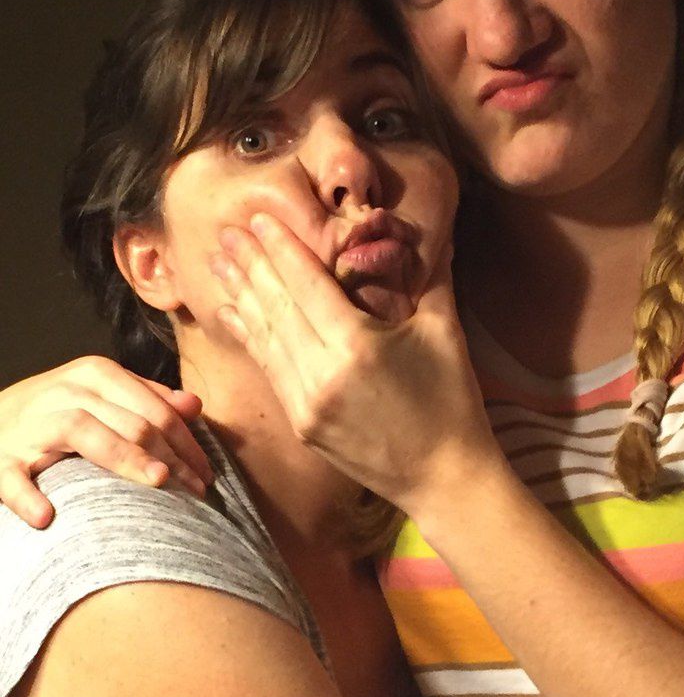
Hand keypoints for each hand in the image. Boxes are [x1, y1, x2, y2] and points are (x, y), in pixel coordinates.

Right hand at [0, 356, 213, 526]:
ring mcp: (33, 423)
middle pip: (132, 422)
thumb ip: (147, 397)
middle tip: (197, 489)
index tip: (207, 472)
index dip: (186, 441)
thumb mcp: (101, 392)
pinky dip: (28, 496)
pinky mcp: (0, 458)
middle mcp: (68, 392)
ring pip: (87, 434)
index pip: (155, 409)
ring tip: (158, 481)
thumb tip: (195, 405)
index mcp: (97, 374)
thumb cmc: (57, 408)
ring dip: (124, 458)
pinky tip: (47, 516)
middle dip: (172, 457)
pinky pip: (14, 477)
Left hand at [213, 213, 502, 516]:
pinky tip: (233, 312)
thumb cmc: (452, 399)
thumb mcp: (444, 331)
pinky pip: (269, 369)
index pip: (307, 283)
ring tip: (218, 263)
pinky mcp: (301, 423)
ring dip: (240, 296)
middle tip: (226, 231)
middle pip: (276, 306)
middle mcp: (321, 373)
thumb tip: (425, 233)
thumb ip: (430, 277)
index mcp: (358, 344)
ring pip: (264, 337)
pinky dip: (249, 336)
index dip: (281, 248)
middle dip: (250, 264)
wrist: (444, 478)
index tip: (258, 218)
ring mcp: (305, 403)